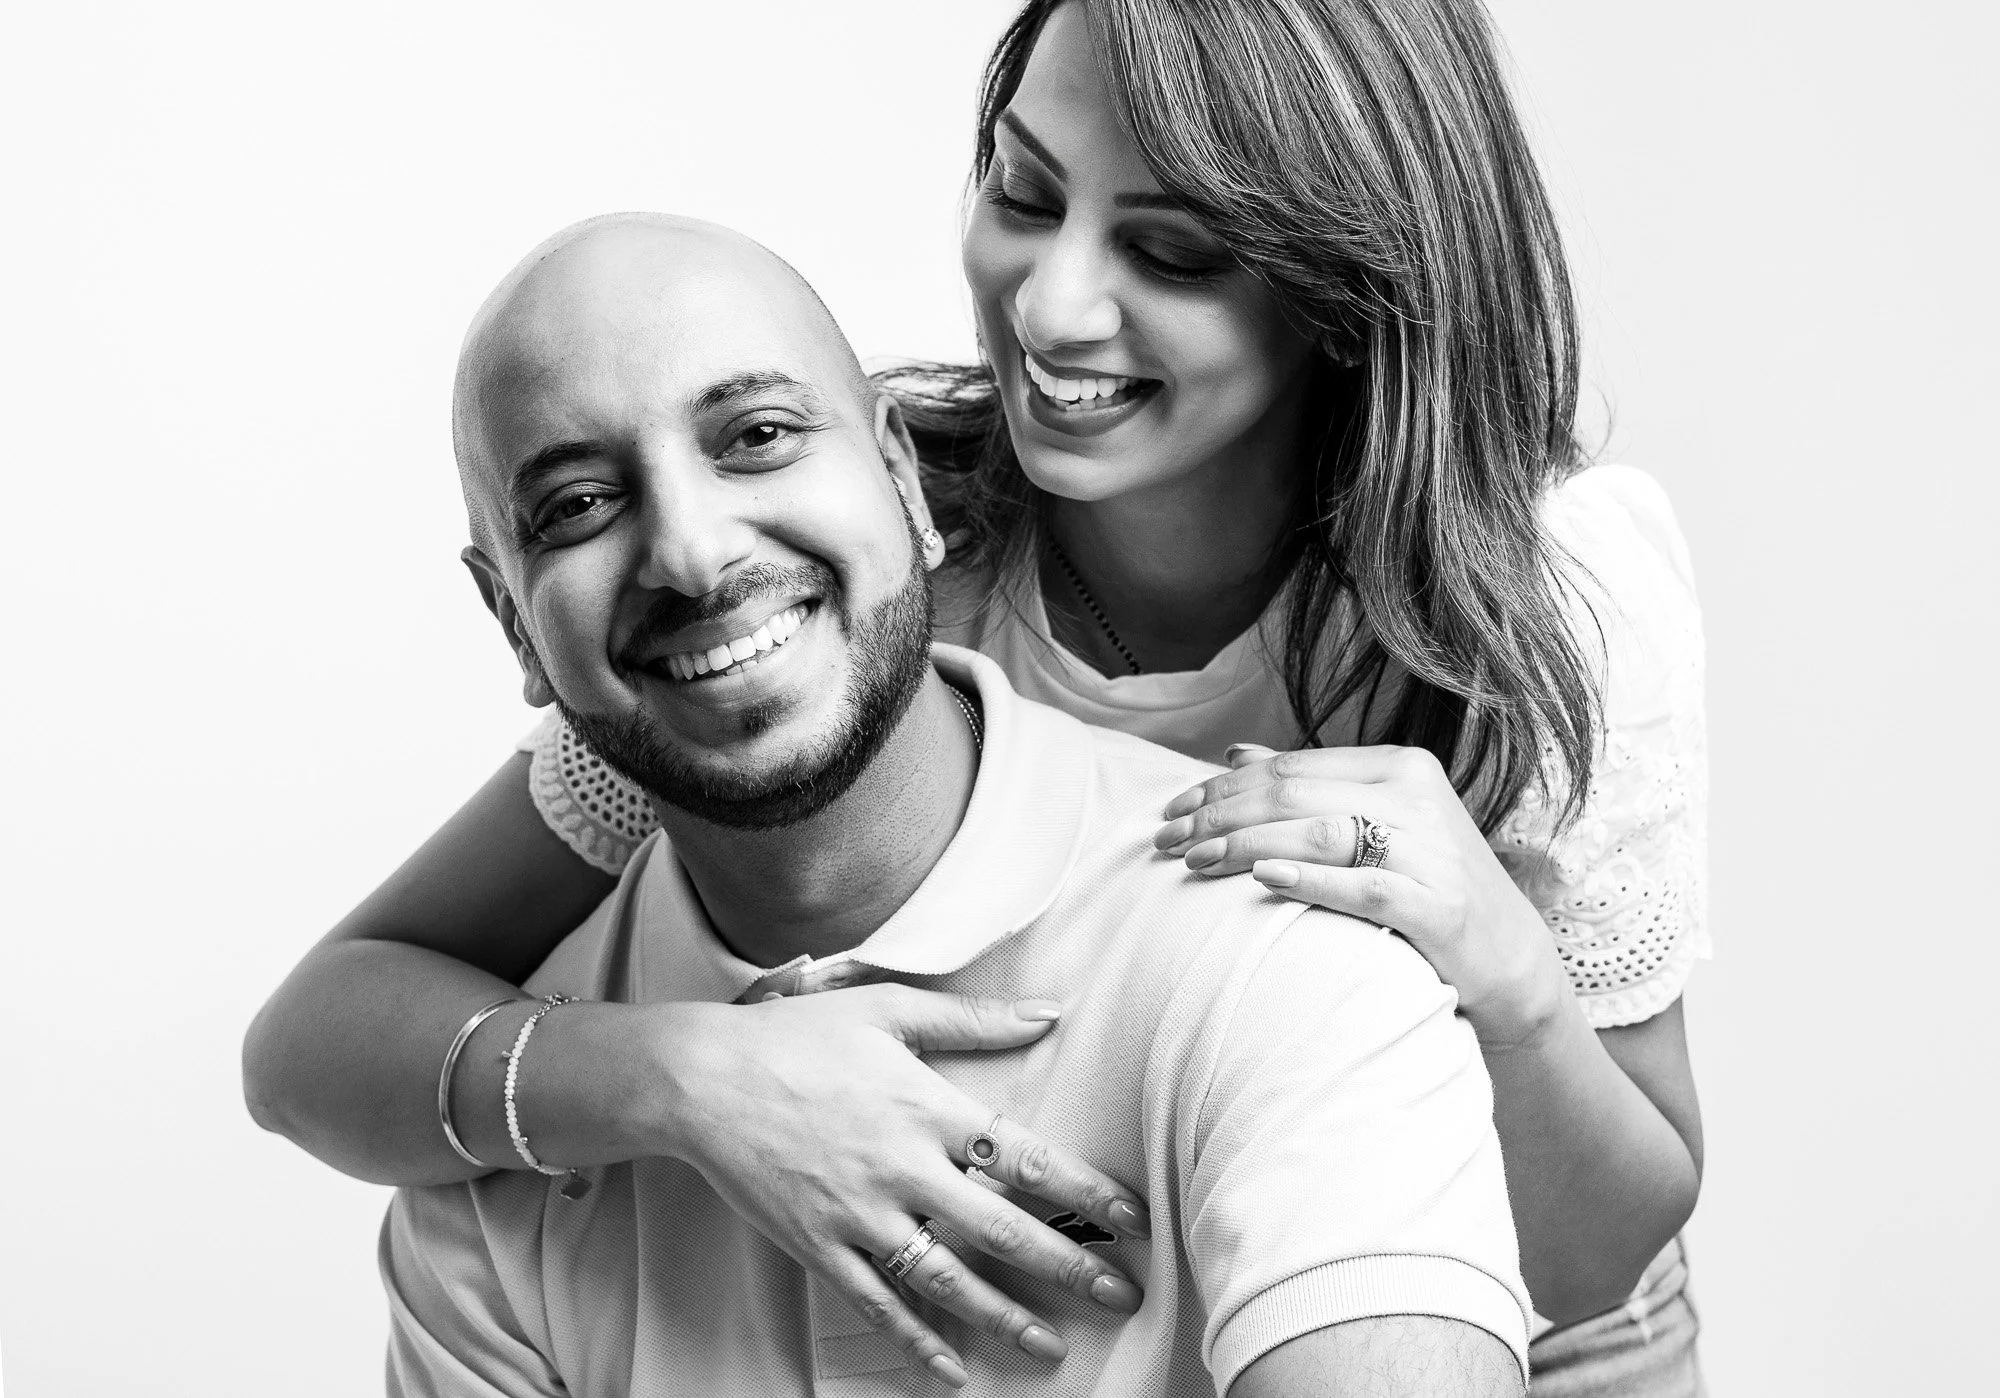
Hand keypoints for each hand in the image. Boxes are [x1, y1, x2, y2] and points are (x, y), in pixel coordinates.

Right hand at [651, 986, 1150, 1388]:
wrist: (699, 1079)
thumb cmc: (796, 1036)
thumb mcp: (886, 1008)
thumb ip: (972, 1018)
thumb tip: (1048, 1011)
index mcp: (925, 1107)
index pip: (1025, 1156)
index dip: (1085, 1190)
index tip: (1133, 1217)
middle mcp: (901, 1168)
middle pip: (1002, 1230)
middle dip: (1069, 1267)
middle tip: (1122, 1293)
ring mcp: (859, 1215)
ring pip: (947, 1281)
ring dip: (1005, 1318)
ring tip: (1053, 1346)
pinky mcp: (820, 1248)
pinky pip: (878, 1305)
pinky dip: (918, 1341)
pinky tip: (953, 1368)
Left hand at [1153, 744, 1564, 1043]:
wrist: (1508, 958)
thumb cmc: (1426, 886)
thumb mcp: (1376, 823)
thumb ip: (1311, 788)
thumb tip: (1235, 754)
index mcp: (1398, 767)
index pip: (1289, 768)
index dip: (1222, 788)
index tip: (1172, 810)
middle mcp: (1416, 798)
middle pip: (1294, 796)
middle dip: (1220, 816)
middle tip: (1166, 840)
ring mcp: (1431, 850)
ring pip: (1321, 834)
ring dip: (1246, 845)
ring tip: (1195, 861)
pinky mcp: (1438, 905)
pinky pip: (1365, 887)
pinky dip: (1310, 880)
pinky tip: (1263, 879)